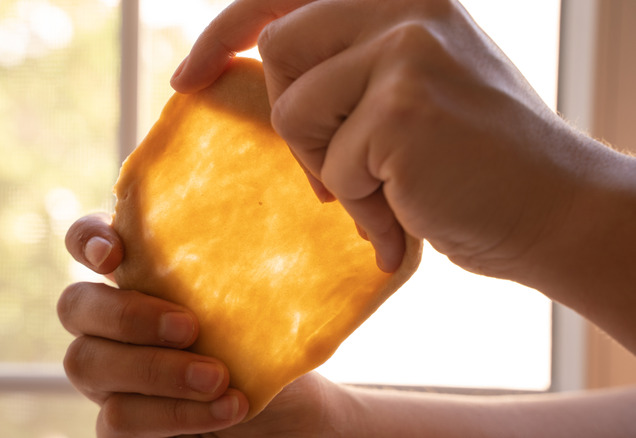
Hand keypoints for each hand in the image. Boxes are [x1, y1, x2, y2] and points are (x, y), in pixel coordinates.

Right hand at [60, 213, 355, 436]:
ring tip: (219, 378)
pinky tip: (225, 409)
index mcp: (140, 275)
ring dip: (157, 371)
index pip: (87, 239)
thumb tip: (267, 213)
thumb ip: (239, 266)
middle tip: (190, 327)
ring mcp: (108, 374)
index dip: (86, 240)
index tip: (114, 254)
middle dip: (128, 315)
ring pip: (88, 364)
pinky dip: (174, 414)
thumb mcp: (265, 301)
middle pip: (75, 305)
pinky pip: (117, 420)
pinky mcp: (119, 423)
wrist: (292, 411)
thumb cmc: (272, 345)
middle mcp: (112, 320)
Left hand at [171, 0, 600, 280]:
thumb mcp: (410, 85)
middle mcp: (406, 2)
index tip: (189, 77)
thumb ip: (344, 65)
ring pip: (295, 111)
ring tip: (389, 189)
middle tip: (341, 170)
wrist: (554, 208)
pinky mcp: (404, 107)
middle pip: (279, 53)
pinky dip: (364, 205)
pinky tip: (409, 213)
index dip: (224, 31)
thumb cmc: (474, 159)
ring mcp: (407, 48)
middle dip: (299, 126)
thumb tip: (251, 70)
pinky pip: (336, 166)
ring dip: (333, 167)